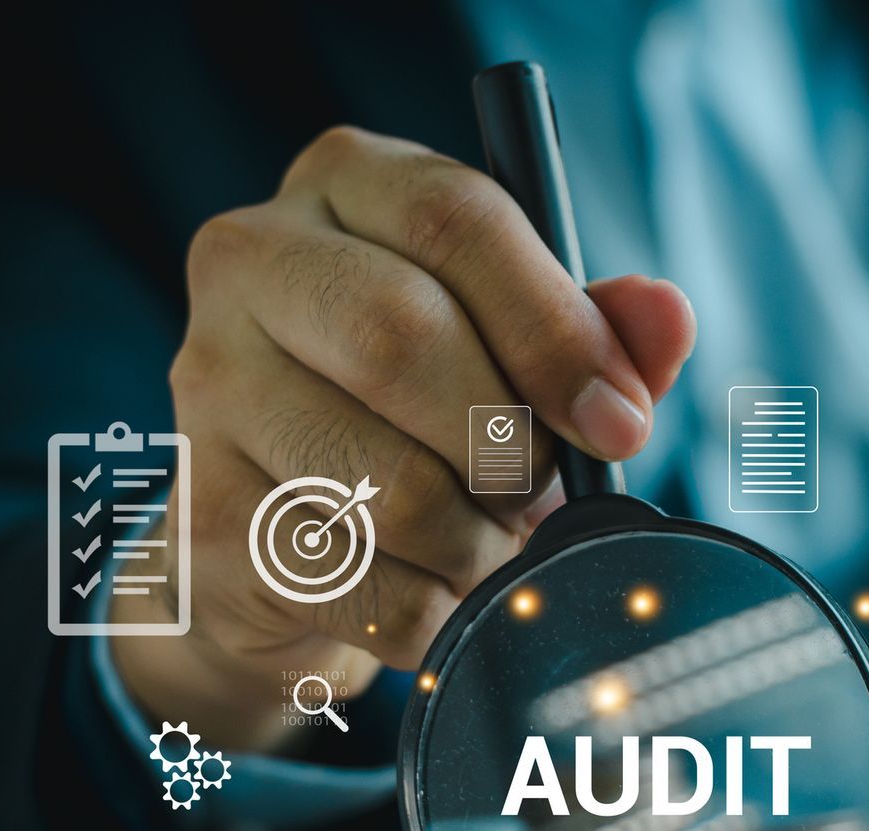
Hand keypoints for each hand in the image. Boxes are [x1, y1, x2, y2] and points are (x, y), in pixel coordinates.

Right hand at [111, 127, 695, 748]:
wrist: (287, 540)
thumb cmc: (426, 414)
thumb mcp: (518, 351)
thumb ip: (598, 331)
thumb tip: (666, 316)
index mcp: (347, 185)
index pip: (454, 219)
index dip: (553, 328)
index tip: (618, 421)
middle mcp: (252, 257)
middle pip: (399, 335)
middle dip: (505, 442)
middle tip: (536, 491)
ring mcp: (207, 382)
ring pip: (383, 478)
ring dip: (471, 540)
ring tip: (482, 542)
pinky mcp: (202, 509)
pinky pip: (352, 580)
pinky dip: (424, 606)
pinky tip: (426, 587)